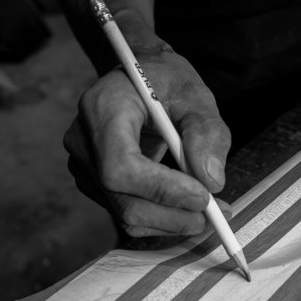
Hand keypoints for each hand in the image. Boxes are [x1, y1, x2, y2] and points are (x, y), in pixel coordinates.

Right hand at [65, 44, 231, 236]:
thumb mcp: (194, 94)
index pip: (121, 166)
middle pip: (123, 201)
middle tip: (217, 215)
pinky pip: (127, 214)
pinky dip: (162, 218)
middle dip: (175, 215)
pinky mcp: (94, 184)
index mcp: (103, 108)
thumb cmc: (164, 80)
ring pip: (126, 215)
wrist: (136, 78)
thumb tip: (212, 182)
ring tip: (210, 211)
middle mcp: (83, 141)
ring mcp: (84, 166)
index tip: (204, 196)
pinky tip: (186, 205)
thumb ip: (207, 133)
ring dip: (173, 222)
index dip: (162, 189)